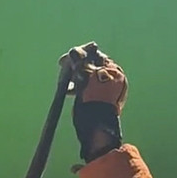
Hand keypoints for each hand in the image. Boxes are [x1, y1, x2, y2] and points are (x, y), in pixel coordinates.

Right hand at [59, 43, 127, 162]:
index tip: (67, 58)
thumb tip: (74, 51)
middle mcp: (112, 79)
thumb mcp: (85, 77)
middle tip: (63, 67)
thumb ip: (80, 62)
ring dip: (75, 77)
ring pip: (87, 77)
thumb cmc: (93, 101)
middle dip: (76, 66)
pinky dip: (77, 88)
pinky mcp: (98, 100)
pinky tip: (69, 91)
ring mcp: (106, 90)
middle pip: (90, 65)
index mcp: (113, 71)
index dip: (79, 54)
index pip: (95, 55)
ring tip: (65, 82)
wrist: (97, 126)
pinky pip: (86, 88)